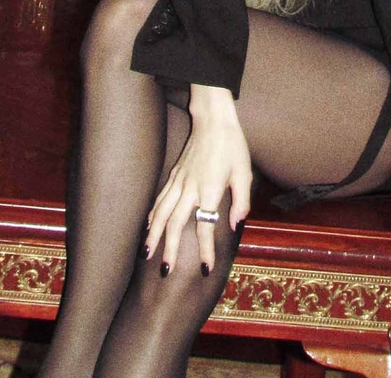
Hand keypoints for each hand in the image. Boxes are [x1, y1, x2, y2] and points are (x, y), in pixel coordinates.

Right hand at [145, 85, 251, 274]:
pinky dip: (152, 215)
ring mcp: (179, 180)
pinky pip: (160, 199)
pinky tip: (148, 227)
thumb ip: (241, 201)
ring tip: (146, 254)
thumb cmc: (232, 145)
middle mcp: (191, 187)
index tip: (204, 269)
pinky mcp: (175, 174)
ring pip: (161, 212)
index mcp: (210, 189)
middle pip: (175, 223)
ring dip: (153, 235)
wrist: (214, 119)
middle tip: (165, 271)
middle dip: (169, 249)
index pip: (205, 226)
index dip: (204, 249)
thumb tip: (235, 224)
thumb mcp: (244, 172)